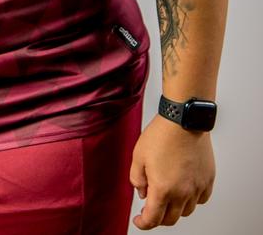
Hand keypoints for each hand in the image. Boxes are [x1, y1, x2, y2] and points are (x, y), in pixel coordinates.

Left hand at [130, 114, 214, 228]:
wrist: (183, 120)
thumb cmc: (161, 135)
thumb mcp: (138, 156)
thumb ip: (137, 178)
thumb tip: (142, 192)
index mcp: (162, 189)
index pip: (153, 219)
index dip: (143, 223)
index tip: (139, 220)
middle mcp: (182, 192)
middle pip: (171, 219)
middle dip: (158, 218)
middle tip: (151, 210)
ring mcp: (197, 187)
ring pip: (186, 211)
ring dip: (175, 209)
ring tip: (167, 197)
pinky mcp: (207, 179)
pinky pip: (201, 199)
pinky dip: (192, 199)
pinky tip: (184, 190)